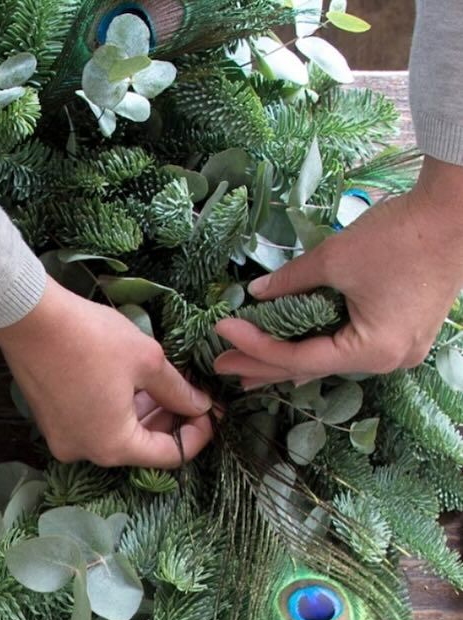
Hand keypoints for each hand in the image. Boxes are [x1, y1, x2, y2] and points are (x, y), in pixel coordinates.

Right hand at [0, 276, 213, 467]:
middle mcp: (85, 452)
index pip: (168, 455)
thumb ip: (179, 390)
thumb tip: (199, 405)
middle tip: (190, 394)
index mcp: (113, 447)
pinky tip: (127, 382)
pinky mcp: (49, 421)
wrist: (31, 320)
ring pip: (114, 434)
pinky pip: (91, 423)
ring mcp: (62, 438)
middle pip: (139, 447)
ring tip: (160, 384)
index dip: (197, 434)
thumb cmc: (93, 340)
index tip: (210, 410)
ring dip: (141, 414)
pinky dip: (114, 409)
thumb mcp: (148, 361)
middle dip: (168, 422)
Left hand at [213, 156, 462, 388]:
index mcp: (373, 350)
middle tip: (221, 365)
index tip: (221, 331)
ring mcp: (399, 350)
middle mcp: (388, 360)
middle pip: (313, 366)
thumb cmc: (399, 235)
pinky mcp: (402, 333)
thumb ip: (291, 281)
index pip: (300, 357)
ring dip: (288, 360)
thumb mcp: (334, 258)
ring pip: (330, 359)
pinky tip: (291, 358)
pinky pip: (349, 348)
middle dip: (264, 365)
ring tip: (247, 368)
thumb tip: (255, 294)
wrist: (456, 211)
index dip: (256, 345)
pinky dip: (317, 347)